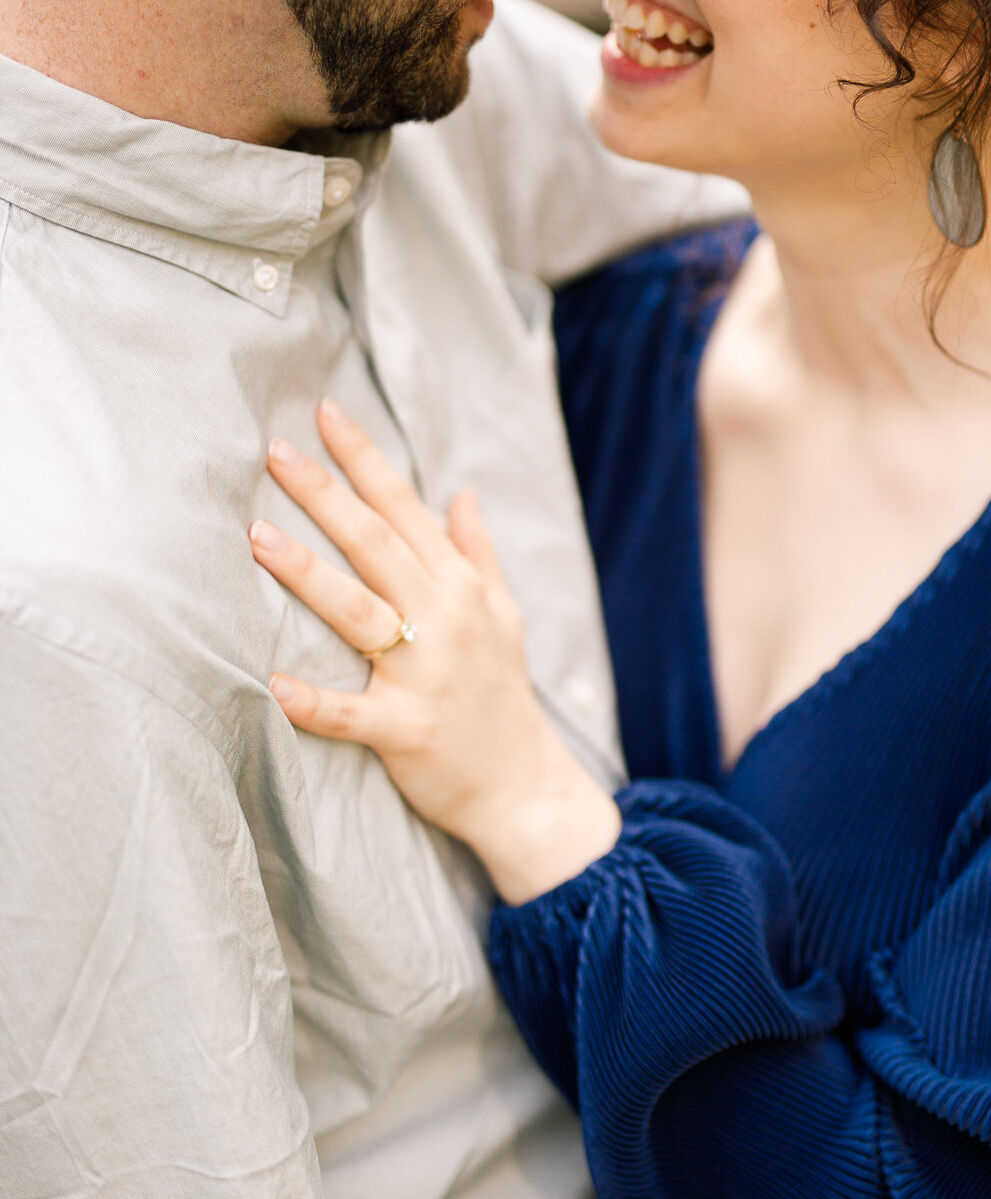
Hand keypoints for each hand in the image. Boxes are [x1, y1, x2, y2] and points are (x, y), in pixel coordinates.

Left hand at [249, 401, 620, 900]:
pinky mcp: (407, 731)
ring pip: (360, 613)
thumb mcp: (504, 614)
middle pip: (376, 545)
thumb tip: (461, 494)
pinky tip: (273, 685)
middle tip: (275, 451)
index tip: (324, 413)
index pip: (405, 509)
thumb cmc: (502, 695)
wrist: (525, 785)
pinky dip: (314, 702)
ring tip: (257, 537)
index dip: (365, 460)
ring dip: (308, 574)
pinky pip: (352, 714)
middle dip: (326, 495)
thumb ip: (477, 553)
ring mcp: (426, 675)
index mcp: (460, 588)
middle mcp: (445, 620)